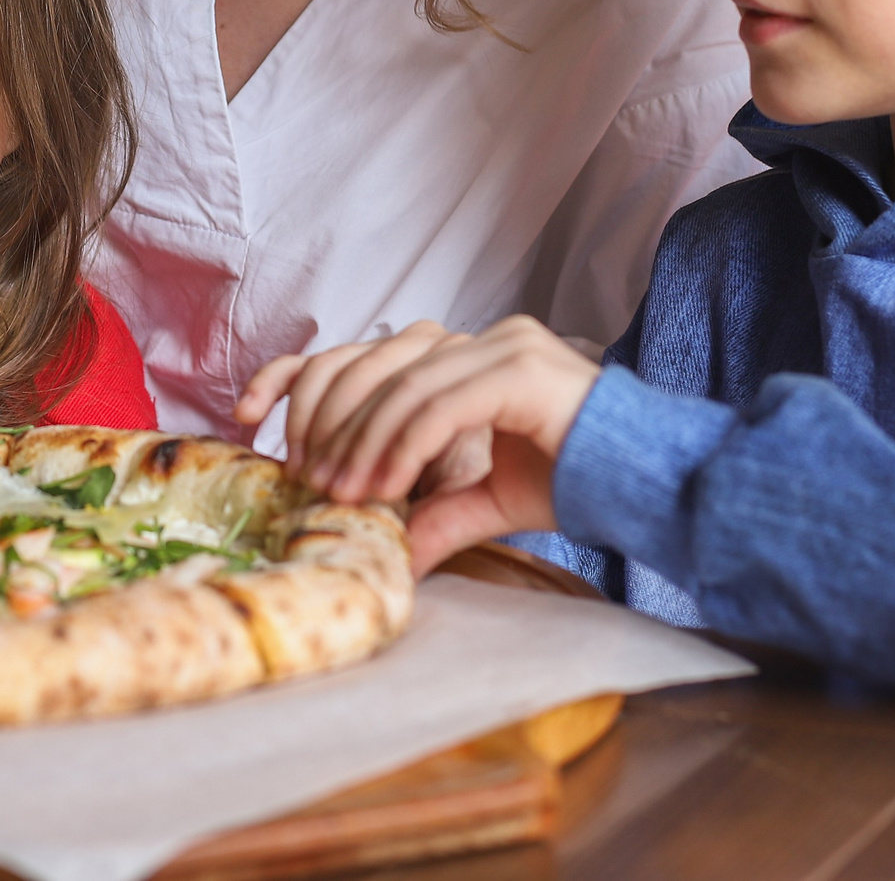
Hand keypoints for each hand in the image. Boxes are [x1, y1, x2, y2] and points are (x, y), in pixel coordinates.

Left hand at [237, 319, 601, 574]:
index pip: (357, 354)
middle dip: (325, 424)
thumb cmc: (574, 479)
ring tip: (339, 494)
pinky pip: (438, 405)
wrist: (645, 481)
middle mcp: (474, 340)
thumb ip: (433, 515)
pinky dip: (400, 447)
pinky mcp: (516, 370)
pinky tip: (383, 488)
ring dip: (360, 444)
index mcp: (458, 355)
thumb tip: (390, 555)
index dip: (293, 379)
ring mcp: (498, 346)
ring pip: (398, 385)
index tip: (249, 419)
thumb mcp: (485, 502)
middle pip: (366, 364)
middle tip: (306, 481)